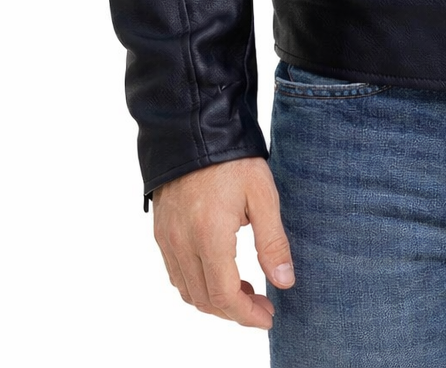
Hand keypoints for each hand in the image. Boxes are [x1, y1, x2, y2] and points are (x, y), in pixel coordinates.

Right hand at [150, 156, 294, 327]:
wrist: (195, 127)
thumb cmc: (233, 159)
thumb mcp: (263, 195)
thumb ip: (273, 242)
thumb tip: (284, 283)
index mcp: (209, 235)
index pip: (223, 295)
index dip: (246, 315)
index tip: (268, 317)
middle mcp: (182, 242)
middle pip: (204, 299)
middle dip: (234, 311)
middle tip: (263, 305)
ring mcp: (167, 238)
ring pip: (187, 291)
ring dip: (215, 300)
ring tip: (245, 291)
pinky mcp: (161, 231)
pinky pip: (176, 273)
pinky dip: (197, 284)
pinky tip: (219, 272)